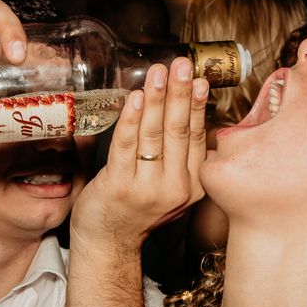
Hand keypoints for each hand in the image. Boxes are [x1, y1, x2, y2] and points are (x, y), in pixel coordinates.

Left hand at [72, 59, 209, 250]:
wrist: (108, 241)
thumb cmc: (136, 206)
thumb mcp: (170, 184)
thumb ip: (180, 154)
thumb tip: (186, 106)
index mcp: (193, 185)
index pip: (197, 137)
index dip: (197, 105)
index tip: (198, 78)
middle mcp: (176, 188)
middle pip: (179, 131)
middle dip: (179, 93)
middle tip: (180, 64)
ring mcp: (148, 189)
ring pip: (153, 134)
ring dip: (155, 98)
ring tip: (157, 72)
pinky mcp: (120, 187)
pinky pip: (126, 145)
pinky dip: (130, 118)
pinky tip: (134, 97)